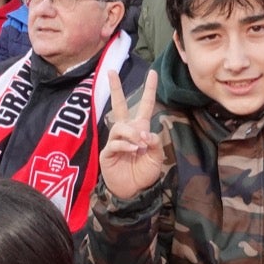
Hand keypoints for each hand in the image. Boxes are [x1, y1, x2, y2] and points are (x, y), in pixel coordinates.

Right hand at [99, 69, 167, 199]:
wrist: (134, 191)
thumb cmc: (144, 173)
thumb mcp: (157, 157)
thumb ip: (155, 142)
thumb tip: (145, 132)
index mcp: (140, 129)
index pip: (145, 106)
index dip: (149, 90)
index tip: (153, 73)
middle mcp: (126, 131)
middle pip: (119, 106)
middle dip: (115, 89)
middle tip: (110, 72)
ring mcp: (115, 141)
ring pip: (120, 126)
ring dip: (132, 133)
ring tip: (140, 145)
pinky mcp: (107, 153)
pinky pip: (115, 143)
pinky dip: (126, 144)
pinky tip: (134, 149)